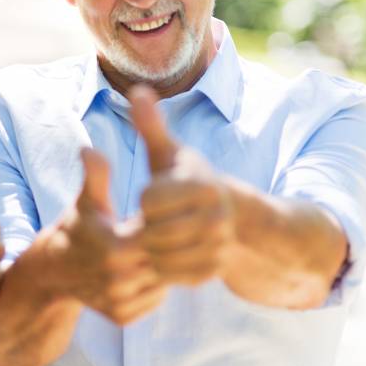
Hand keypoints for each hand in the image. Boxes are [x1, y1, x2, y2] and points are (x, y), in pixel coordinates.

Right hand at [47, 148, 165, 324]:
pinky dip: (154, 286)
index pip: (159, 230)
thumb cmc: (75, 227)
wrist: (54, 271)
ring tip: (161, 250)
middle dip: (167, 244)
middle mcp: (119, 278)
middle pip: (165, 257)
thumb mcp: (85, 201)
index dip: (163, 219)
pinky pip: (154, 299)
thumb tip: (89, 148)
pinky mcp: (122, 317)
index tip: (165, 211)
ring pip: (164, 281)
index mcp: (114, 245)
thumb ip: (94, 176)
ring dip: (165, 267)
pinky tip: (146, 271)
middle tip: (171, 230)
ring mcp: (120, 301)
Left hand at [129, 85, 235, 286]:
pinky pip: (170, 275)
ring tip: (158, 233)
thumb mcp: (169, 154)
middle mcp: (216, 217)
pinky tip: (167, 251)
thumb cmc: (187, 181)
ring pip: (159, 254)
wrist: (230, 220)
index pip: (149, 198)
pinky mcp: (213, 271)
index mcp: (203, 184)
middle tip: (153, 220)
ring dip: (151, 247)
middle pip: (152, 229)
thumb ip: (150, 126)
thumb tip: (136, 90)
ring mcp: (218, 247)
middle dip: (146, 225)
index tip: (156, 194)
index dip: (146, 198)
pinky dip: (162, 266)